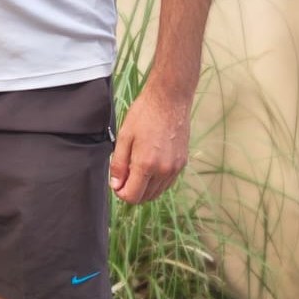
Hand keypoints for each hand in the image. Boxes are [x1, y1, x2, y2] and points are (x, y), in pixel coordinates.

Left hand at [108, 84, 191, 204]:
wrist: (169, 100)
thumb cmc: (145, 114)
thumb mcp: (124, 137)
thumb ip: (118, 164)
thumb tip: (115, 185)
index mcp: (146, 164)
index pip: (132, 196)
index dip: (120, 192)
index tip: (116, 182)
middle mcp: (163, 170)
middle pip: (145, 198)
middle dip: (132, 190)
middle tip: (125, 173)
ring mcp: (175, 168)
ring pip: (157, 192)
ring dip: (144, 187)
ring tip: (136, 168)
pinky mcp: (182, 163)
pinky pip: (167, 183)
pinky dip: (156, 181)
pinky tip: (149, 166)